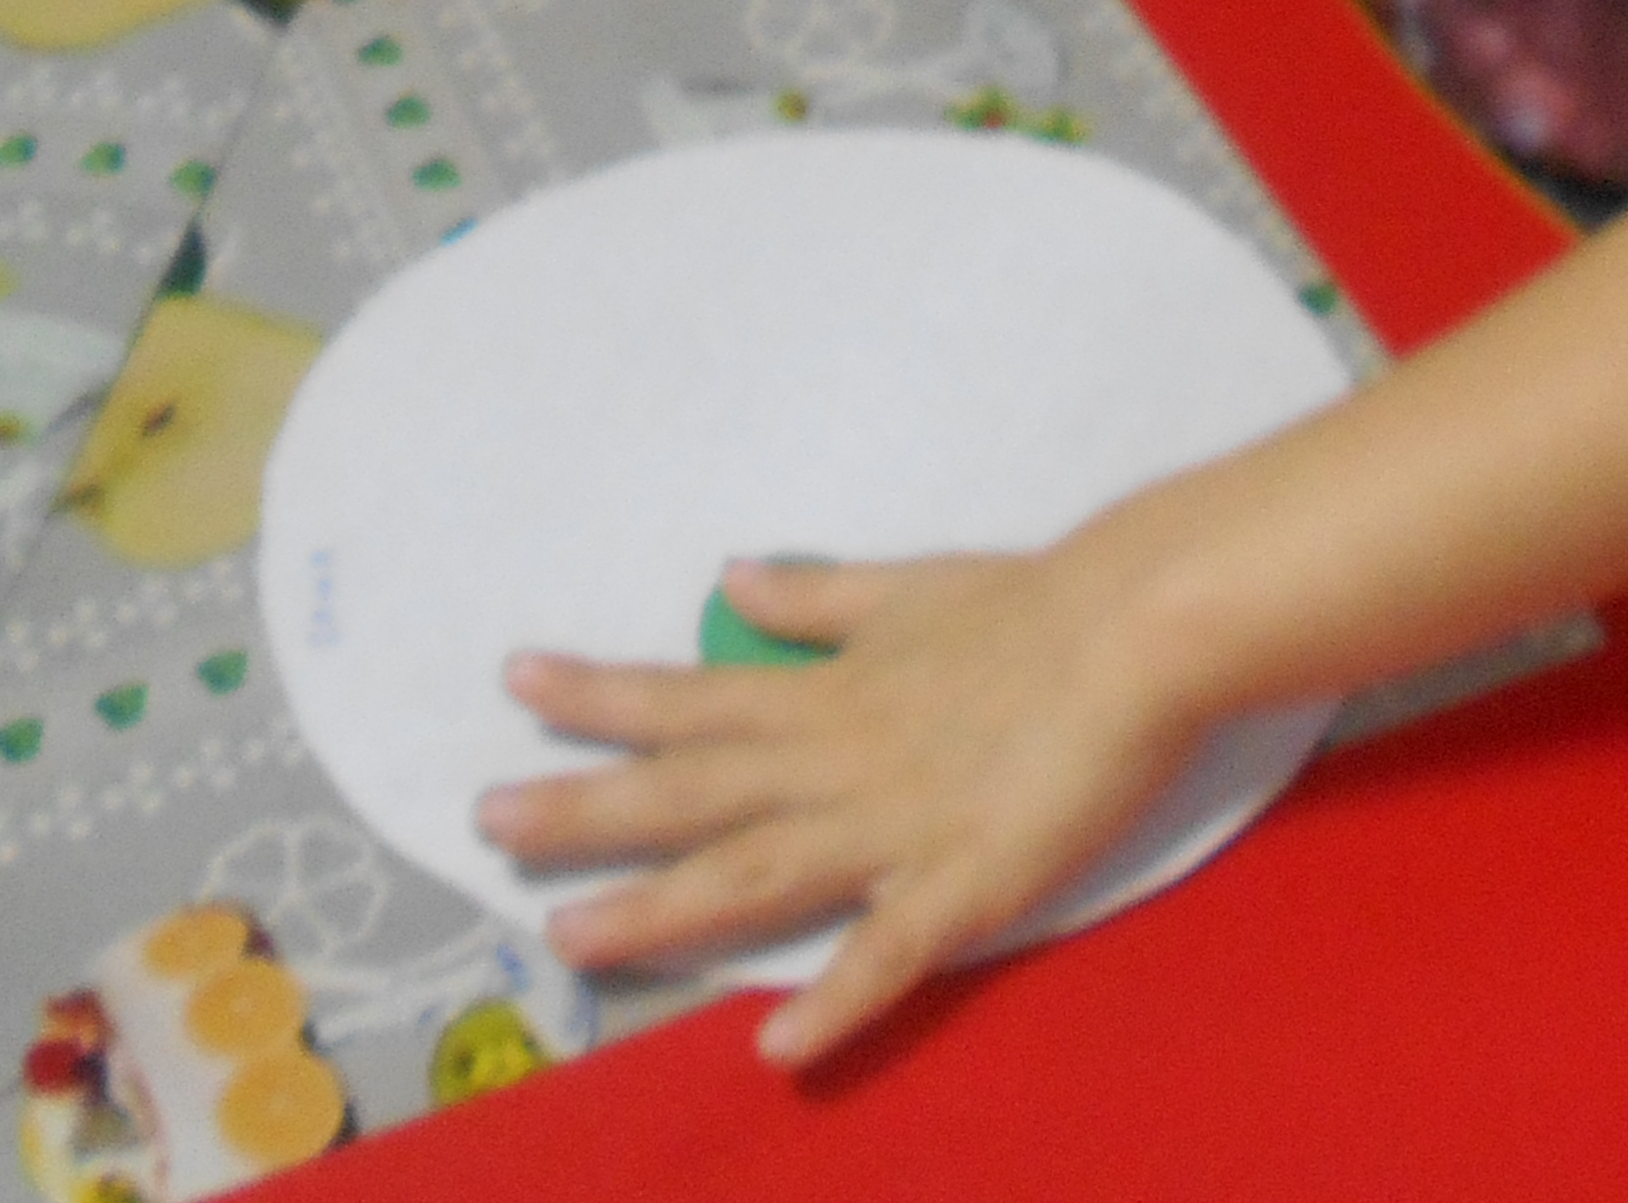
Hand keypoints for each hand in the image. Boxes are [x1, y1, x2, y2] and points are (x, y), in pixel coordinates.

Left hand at [481, 547, 1201, 1066]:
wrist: (1141, 630)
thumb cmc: (1036, 606)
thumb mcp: (909, 590)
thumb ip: (817, 599)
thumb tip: (732, 579)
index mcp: (828, 692)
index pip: (692, 695)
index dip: (601, 692)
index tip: (513, 678)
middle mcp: (837, 760)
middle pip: (693, 790)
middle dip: (587, 808)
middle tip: (486, 824)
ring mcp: (893, 829)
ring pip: (755, 873)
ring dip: (659, 907)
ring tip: (568, 939)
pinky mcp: (963, 885)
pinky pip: (889, 955)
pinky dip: (834, 1001)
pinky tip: (776, 1049)